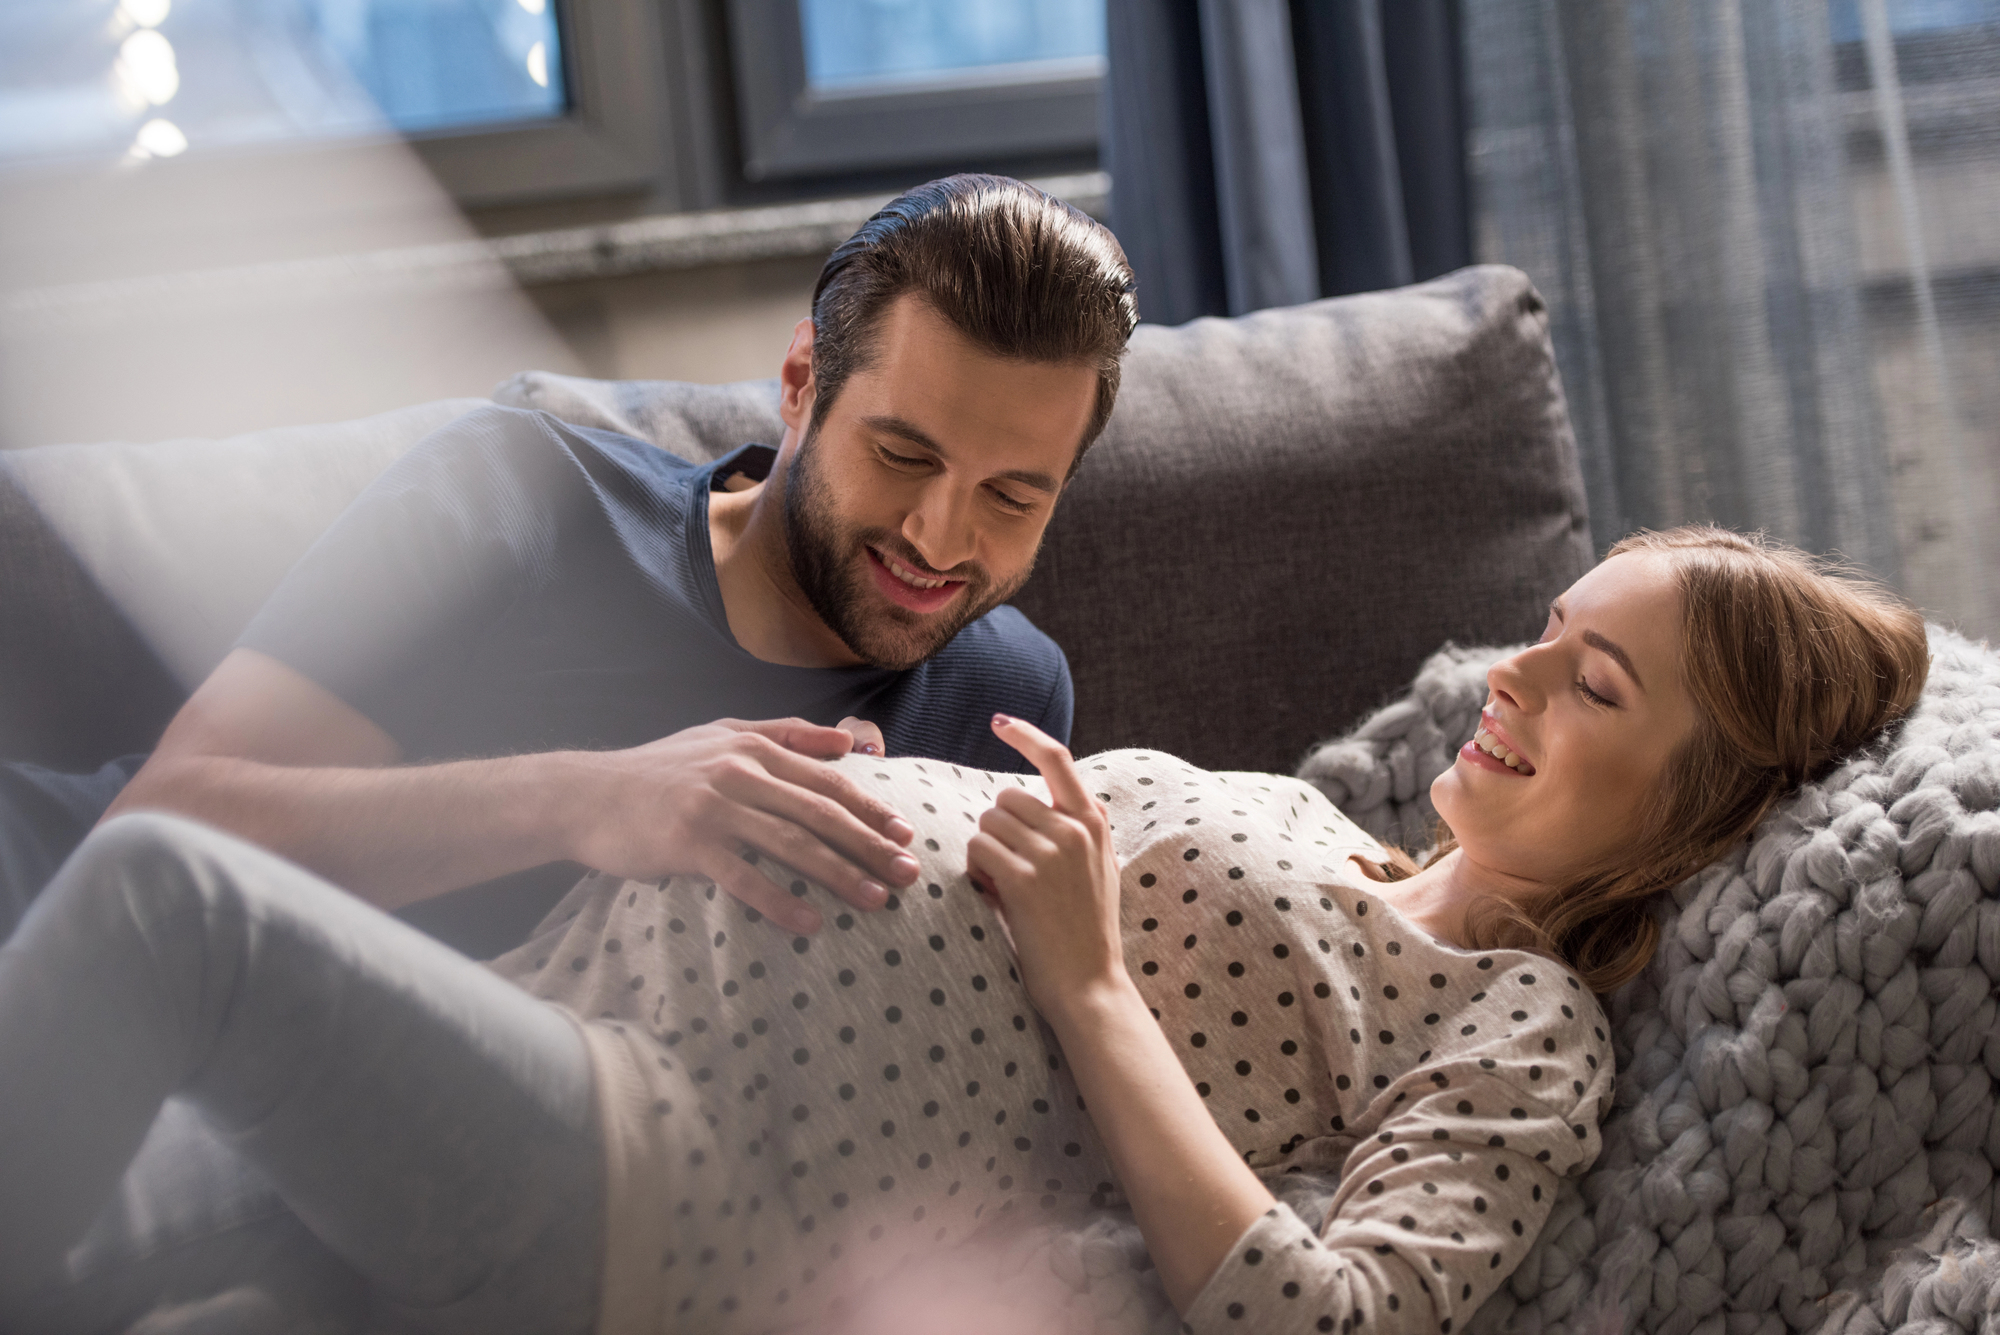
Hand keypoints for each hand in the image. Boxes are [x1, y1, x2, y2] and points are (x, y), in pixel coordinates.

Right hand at [566, 718, 917, 933]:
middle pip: (820, 814)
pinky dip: (779, 900)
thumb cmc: (660, 770)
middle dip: (870, 845)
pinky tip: (810, 922)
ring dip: (839, 874)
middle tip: (909, 874)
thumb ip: (785, 734)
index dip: (870, 809)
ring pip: (791, 844)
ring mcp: (714, 808)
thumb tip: (847, 742)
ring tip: (875, 900)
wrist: (586, 795)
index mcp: (754, 748)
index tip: (905, 834)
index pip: (826, 781)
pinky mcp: (687, 844)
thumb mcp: (721, 735)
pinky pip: (744, 877)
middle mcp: (739, 773)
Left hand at [965, 714, 1125, 1009]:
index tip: (1000, 722)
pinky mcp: (1024, 879)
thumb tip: (1046, 801)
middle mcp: (1076, 830)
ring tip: (1004, 886)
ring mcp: (1051, 853)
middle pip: (1006, 797)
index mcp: (1094, 823)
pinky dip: (976, 871)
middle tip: (1008, 867)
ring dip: (985, 850)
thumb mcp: (1101, 869)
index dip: (1025, 734)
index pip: (1058, 759)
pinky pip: (979, 850)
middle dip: (997, 828)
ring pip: (988, 822)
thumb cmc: (1087, 932)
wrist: (1090, 985)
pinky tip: (994, 894)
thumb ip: (1079, 831)